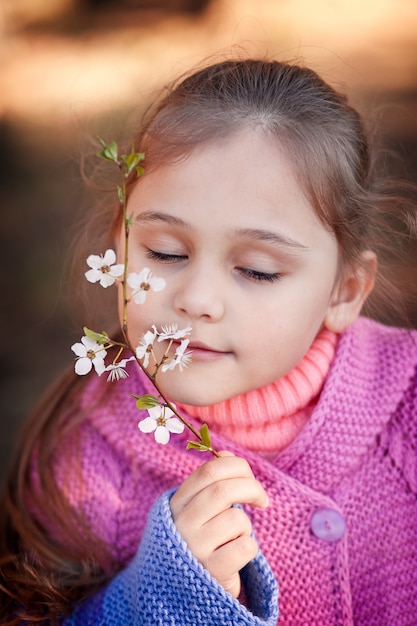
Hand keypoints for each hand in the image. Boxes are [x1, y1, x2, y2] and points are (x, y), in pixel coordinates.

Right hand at [170, 452, 268, 598]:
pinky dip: (250, 548)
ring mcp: (194, 548)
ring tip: (236, 537)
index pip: (208, 471)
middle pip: (223, 490)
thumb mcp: (198, 510)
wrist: (180, 592)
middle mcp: (181, 524)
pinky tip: (236, 555)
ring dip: (246, 525)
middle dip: (251, 488)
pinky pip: (245, 548)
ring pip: (236, 520)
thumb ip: (211, 483)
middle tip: (262, 499)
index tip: (249, 477)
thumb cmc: (199, 541)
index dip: (236, 467)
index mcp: (177, 503)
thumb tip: (227, 453)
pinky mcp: (211, 572)